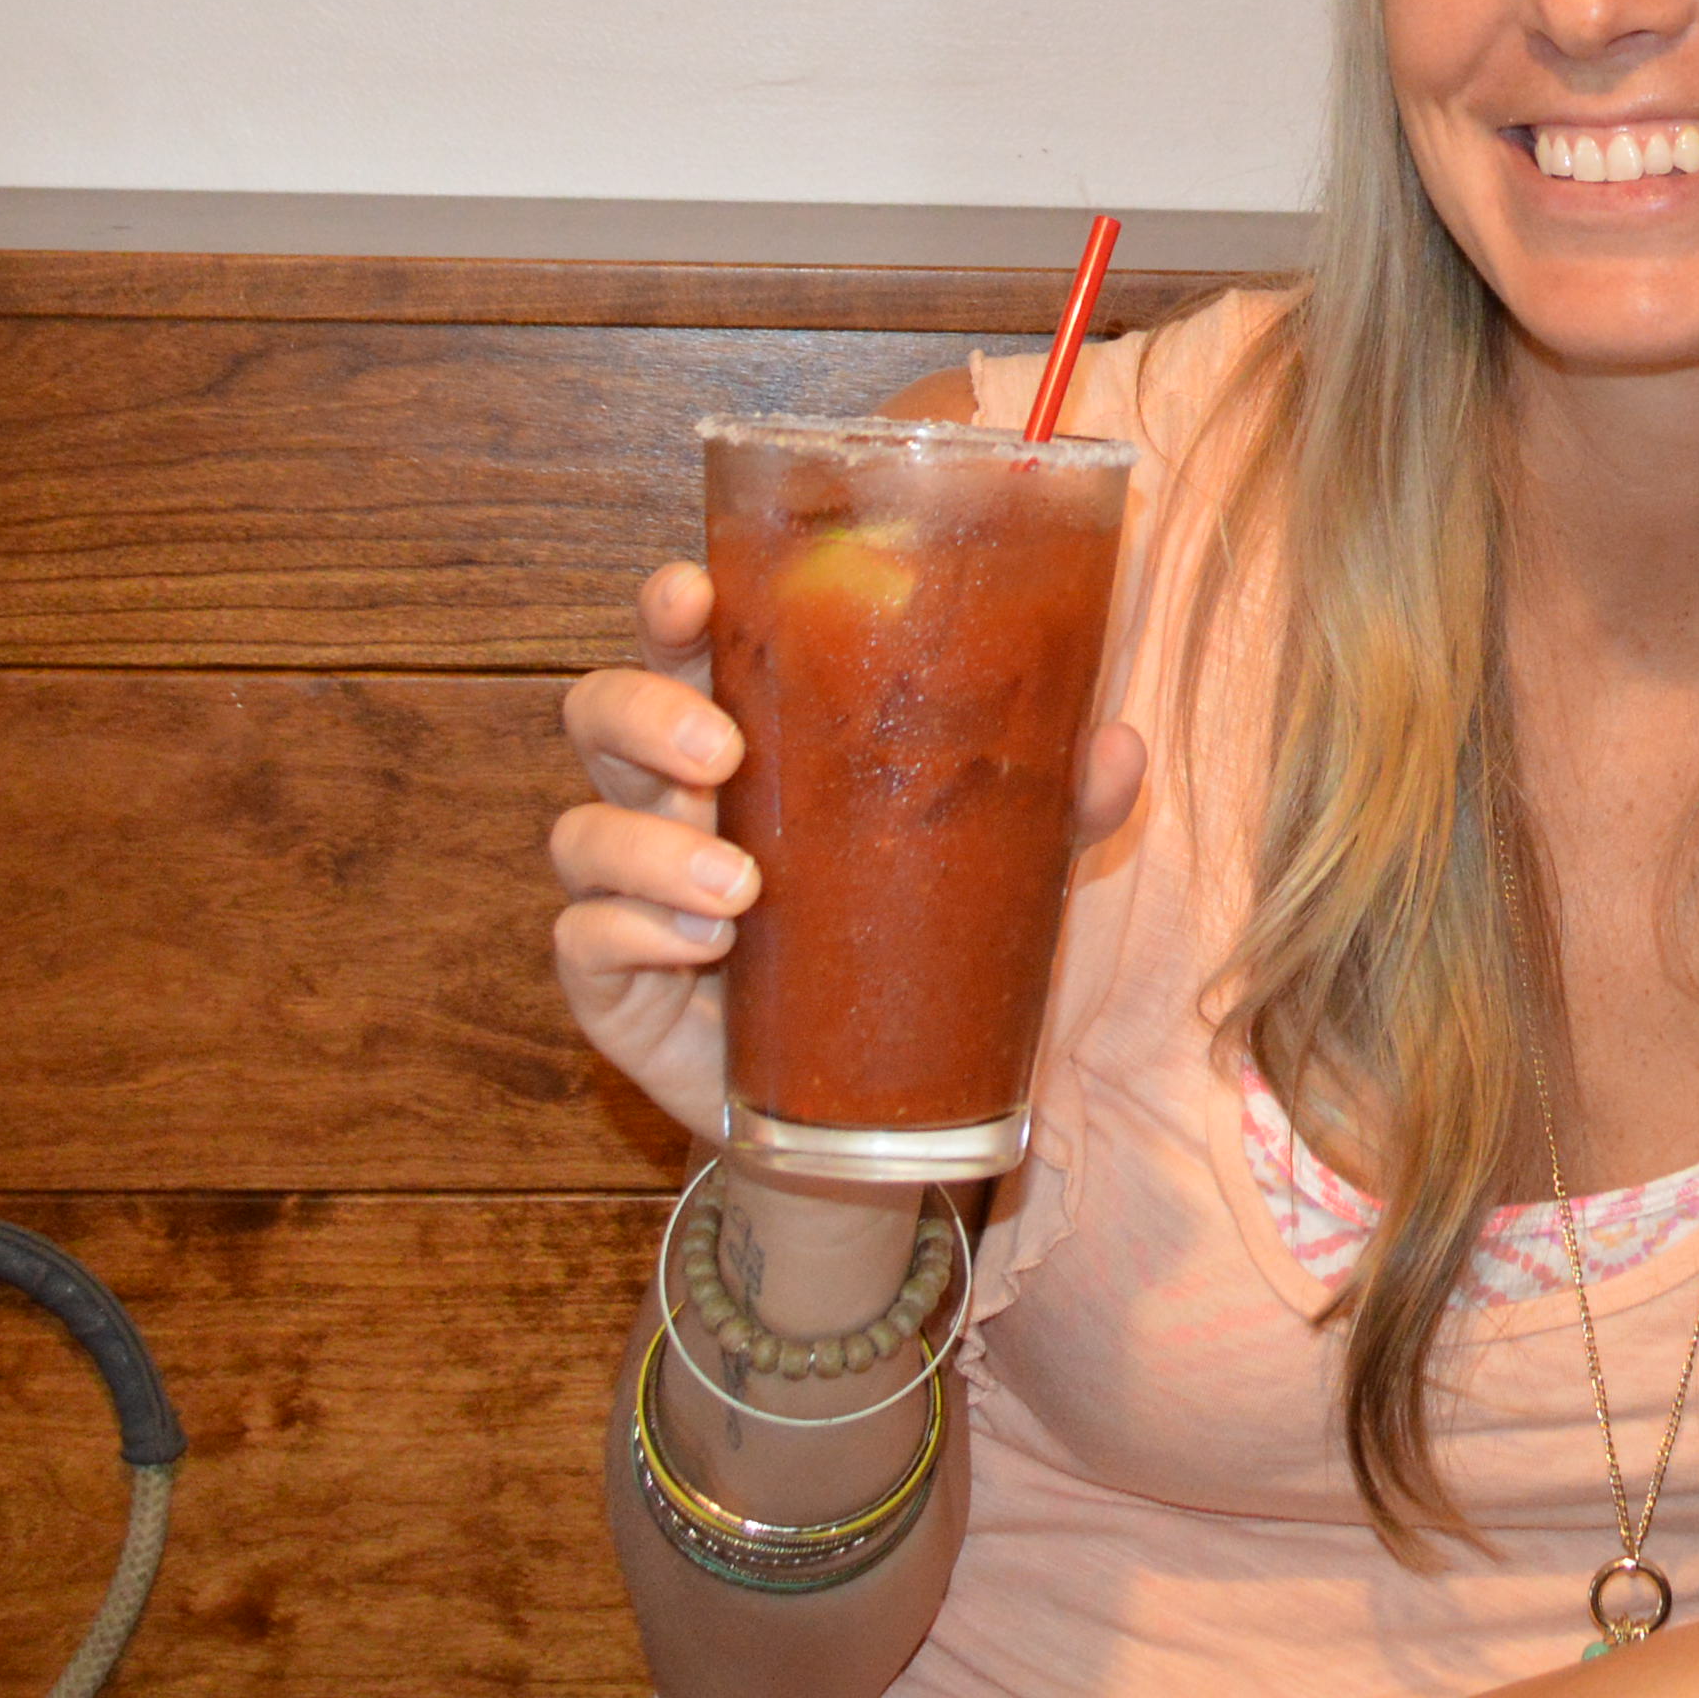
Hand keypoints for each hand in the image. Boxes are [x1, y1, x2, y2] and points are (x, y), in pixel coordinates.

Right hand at [545, 564, 1155, 1153]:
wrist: (869, 1105)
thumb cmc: (911, 944)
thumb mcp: (1000, 870)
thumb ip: (1051, 805)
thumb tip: (1117, 746)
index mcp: (753, 733)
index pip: (684, 642)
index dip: (669, 606)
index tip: (693, 592)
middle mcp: (674, 796)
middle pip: (599, 711)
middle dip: (646, 713)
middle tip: (727, 749)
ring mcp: (631, 890)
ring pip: (581, 830)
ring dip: (649, 845)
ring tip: (739, 887)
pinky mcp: (613, 981)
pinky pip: (582, 938)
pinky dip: (633, 932)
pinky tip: (704, 949)